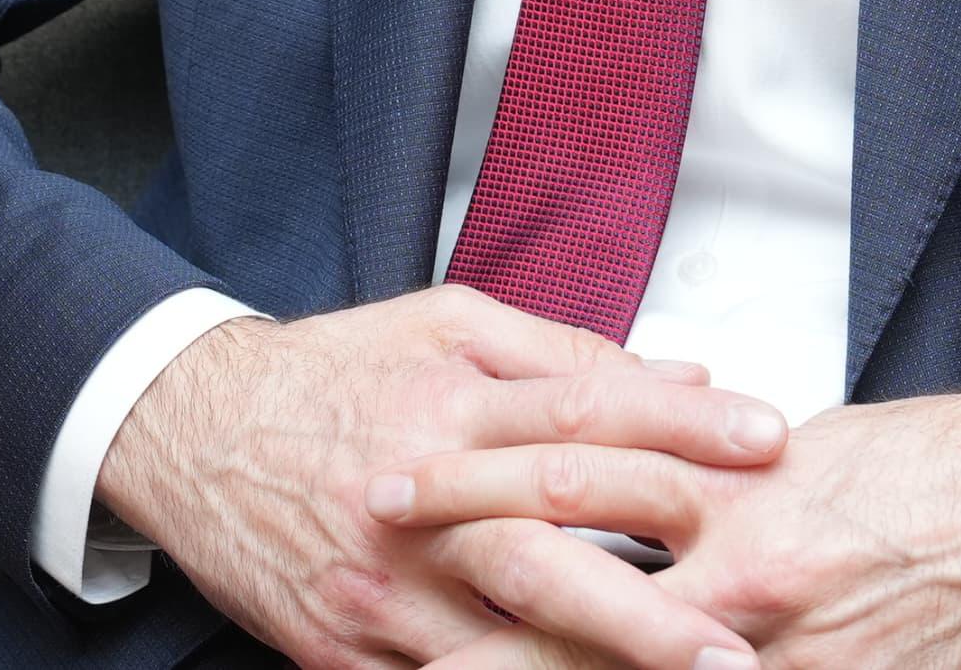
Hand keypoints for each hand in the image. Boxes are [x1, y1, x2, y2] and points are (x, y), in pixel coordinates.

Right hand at [95, 283, 792, 669]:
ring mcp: (381, 586)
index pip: (584, 412)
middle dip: (650, 612)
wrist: (190, 430)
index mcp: (447, 404)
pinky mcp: (347, 650)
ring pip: (498, 646)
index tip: (770, 442)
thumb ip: (564, 352)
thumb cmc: (331, 372)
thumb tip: (684, 378)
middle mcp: (417, 498)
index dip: (682, 429)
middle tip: (741, 645)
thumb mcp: (443, 324)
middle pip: (546, 554)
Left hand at [367, 382, 960, 669]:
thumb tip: (634, 485)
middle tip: (368, 611)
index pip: (567, 476)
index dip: (472, 486)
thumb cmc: (941, 466)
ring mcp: (771, 641)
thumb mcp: (807, 445)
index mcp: (726, 470)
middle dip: (461, 612)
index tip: (395, 491)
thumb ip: (713, 472)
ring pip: (612, 660)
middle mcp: (735, 560)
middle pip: (565, 588)